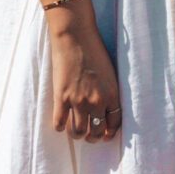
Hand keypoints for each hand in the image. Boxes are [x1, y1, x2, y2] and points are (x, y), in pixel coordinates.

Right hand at [48, 20, 121, 140]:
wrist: (76, 37)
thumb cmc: (94, 50)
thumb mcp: (110, 73)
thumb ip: (108, 92)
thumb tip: (104, 109)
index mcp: (112, 95)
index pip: (114, 123)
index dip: (109, 133)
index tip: (105, 134)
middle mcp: (97, 101)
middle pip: (96, 131)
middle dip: (93, 136)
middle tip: (88, 134)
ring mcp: (78, 101)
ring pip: (78, 132)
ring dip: (77, 135)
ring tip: (75, 131)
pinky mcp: (61, 97)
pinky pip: (59, 123)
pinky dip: (60, 127)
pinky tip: (61, 123)